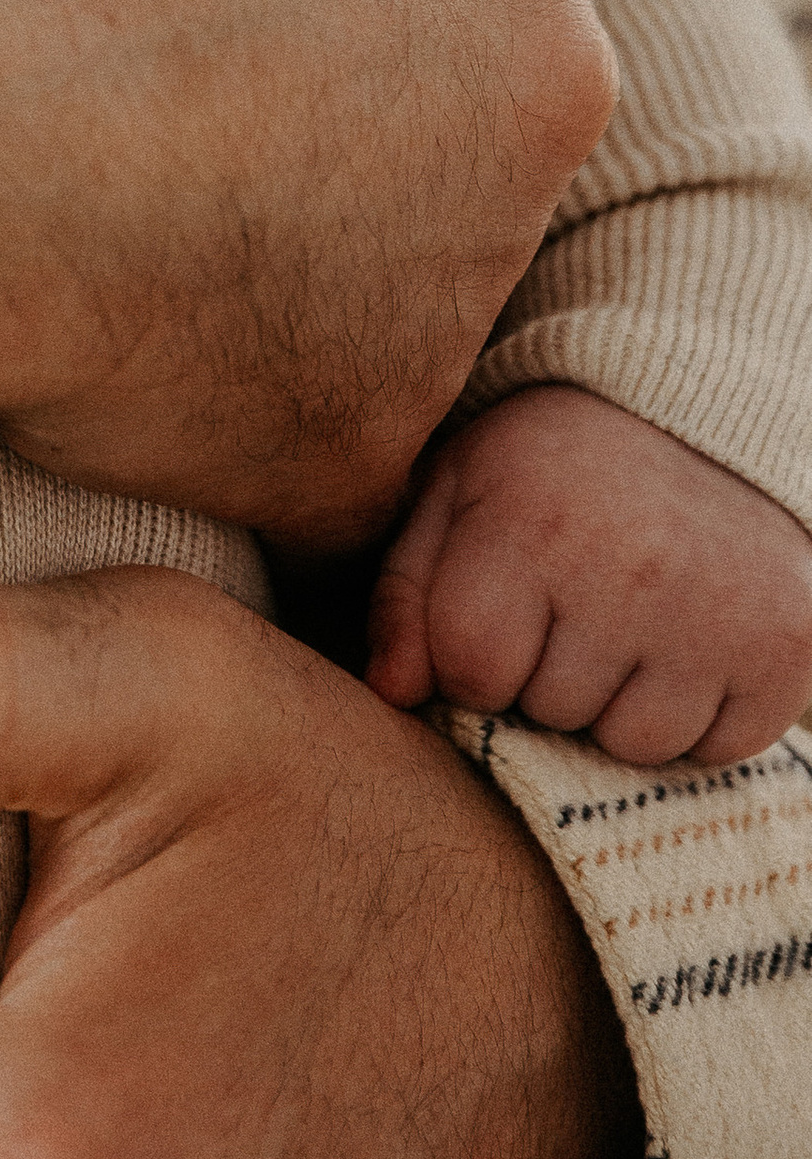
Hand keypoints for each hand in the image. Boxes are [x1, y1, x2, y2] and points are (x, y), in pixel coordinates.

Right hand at [0, 0, 609, 539]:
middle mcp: (534, 108)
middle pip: (432, 117)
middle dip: (299, 100)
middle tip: (120, 68)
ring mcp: (454, 289)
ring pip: (370, 268)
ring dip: (258, 241)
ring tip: (94, 181)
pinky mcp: (355, 441)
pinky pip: (298, 420)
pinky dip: (207, 385)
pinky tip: (91, 303)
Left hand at [371, 383, 811, 765]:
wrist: (700, 410)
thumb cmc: (550, 461)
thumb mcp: (456, 489)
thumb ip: (406, 593)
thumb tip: (388, 693)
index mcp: (531, 524)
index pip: (471, 672)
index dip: (471, 657)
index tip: (495, 612)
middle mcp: (631, 573)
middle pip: (549, 713)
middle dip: (543, 675)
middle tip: (570, 599)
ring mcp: (719, 617)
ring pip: (631, 744)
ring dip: (617, 703)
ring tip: (624, 618)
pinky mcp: (788, 651)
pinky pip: (715, 749)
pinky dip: (693, 714)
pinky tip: (681, 639)